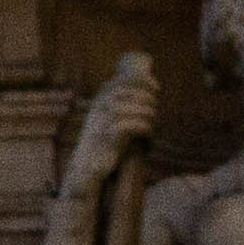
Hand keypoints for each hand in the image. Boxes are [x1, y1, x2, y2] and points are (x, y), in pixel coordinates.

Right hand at [61, 55, 157, 198]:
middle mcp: (101, 106)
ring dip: (148, 114)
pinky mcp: (110, 137)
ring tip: (152, 121)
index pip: (126, 80)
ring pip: (137, 109)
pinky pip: (134, 126)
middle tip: (155, 108)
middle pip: (133, 93)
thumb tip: (145, 90)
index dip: (144, 81)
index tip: (157, 88)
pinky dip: (144, 128)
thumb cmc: (102, 140)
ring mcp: (105, 120)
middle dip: (148, 98)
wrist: (86, 164)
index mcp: (101, 98)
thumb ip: (122, 102)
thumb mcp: (108, 116)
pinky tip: (148, 133)